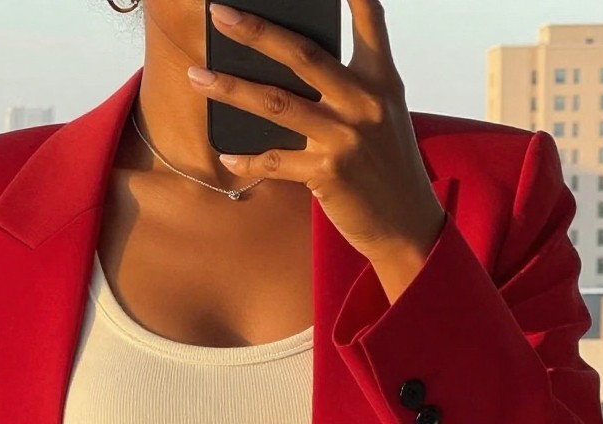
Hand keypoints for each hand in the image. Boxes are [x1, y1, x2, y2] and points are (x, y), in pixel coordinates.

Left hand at [188, 1, 445, 262]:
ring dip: (231, 88)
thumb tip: (290, 69)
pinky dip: (249, 160)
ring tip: (197, 76)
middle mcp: (365, 102)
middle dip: (256, 31)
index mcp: (382, 80)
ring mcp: (345, 137)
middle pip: (301, 55)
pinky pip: (276, 160)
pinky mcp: (328, 172)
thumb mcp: (383, 116)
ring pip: (277, 104)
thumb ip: (350, 87)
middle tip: (219, 13)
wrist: (405, 223)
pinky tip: (228, 156)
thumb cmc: (387, 166)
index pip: (370, 22)